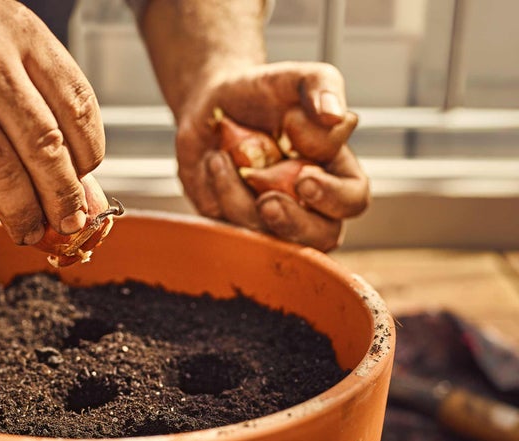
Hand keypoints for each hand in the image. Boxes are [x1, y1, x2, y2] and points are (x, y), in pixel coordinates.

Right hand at [0, 0, 104, 244]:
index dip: (89, 155)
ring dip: (24, 215)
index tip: (86, 177)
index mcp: (17, 32)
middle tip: (71, 222)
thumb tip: (81, 177)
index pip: (78, 107)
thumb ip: (36, 95)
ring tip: (30, 231)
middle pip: (47, 150)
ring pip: (5, 178)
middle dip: (65, 198)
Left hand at [175, 61, 368, 251]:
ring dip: (238, 200)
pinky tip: (211, 163)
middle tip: (266, 202)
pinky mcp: (237, 224)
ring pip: (268, 238)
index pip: (352, 200)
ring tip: (220, 157)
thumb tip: (336, 116)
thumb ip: (323, 86)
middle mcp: (310, 204)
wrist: (213, 103)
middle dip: (293, 225)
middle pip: (320, 238)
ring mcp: (272, 219)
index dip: (333, 197)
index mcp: (337, 173)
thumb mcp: (295, 77)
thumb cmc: (263, 92)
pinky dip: (217, 196)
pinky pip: (230, 231)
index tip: (304, 177)